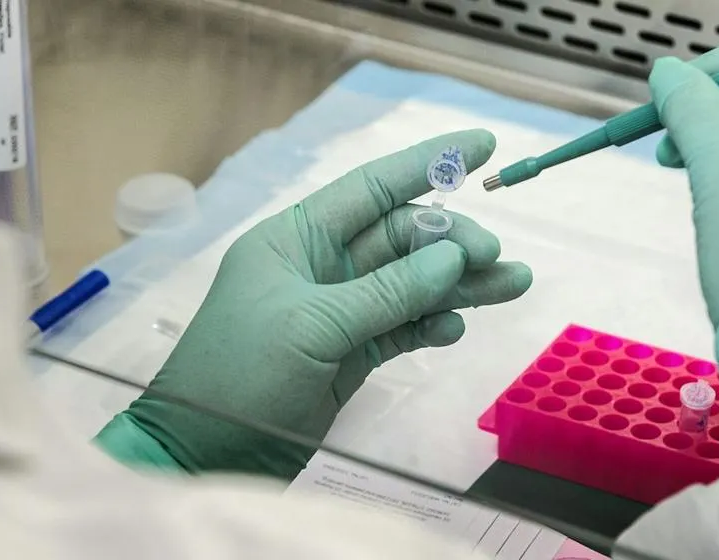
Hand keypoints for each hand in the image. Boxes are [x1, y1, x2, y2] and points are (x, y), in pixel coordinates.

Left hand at [95, 130, 532, 476]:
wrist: (204, 454)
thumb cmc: (240, 373)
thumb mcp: (311, 325)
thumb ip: (387, 291)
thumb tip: (453, 257)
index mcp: (296, 238)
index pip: (372, 188)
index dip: (428, 164)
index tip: (485, 145)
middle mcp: (319, 267)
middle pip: (402, 238)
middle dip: (453, 240)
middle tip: (495, 257)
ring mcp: (337, 312)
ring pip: (412, 284)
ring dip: (460, 284)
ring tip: (514, 284)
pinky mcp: (349, 355)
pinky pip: (403, 327)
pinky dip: (432, 324)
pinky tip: (456, 327)